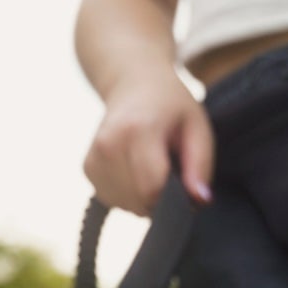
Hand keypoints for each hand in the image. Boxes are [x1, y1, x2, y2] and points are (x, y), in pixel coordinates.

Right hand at [82, 70, 214, 215]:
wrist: (133, 84)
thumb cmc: (170, 106)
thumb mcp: (197, 127)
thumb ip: (201, 165)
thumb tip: (200, 200)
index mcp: (138, 130)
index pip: (152, 189)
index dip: (172, 198)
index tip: (183, 185)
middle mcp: (109, 144)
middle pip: (138, 201)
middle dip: (160, 198)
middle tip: (169, 170)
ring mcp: (94, 157)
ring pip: (125, 204)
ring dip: (143, 197)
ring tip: (151, 166)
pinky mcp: (87, 168)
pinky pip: (112, 199)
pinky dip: (128, 194)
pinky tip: (135, 170)